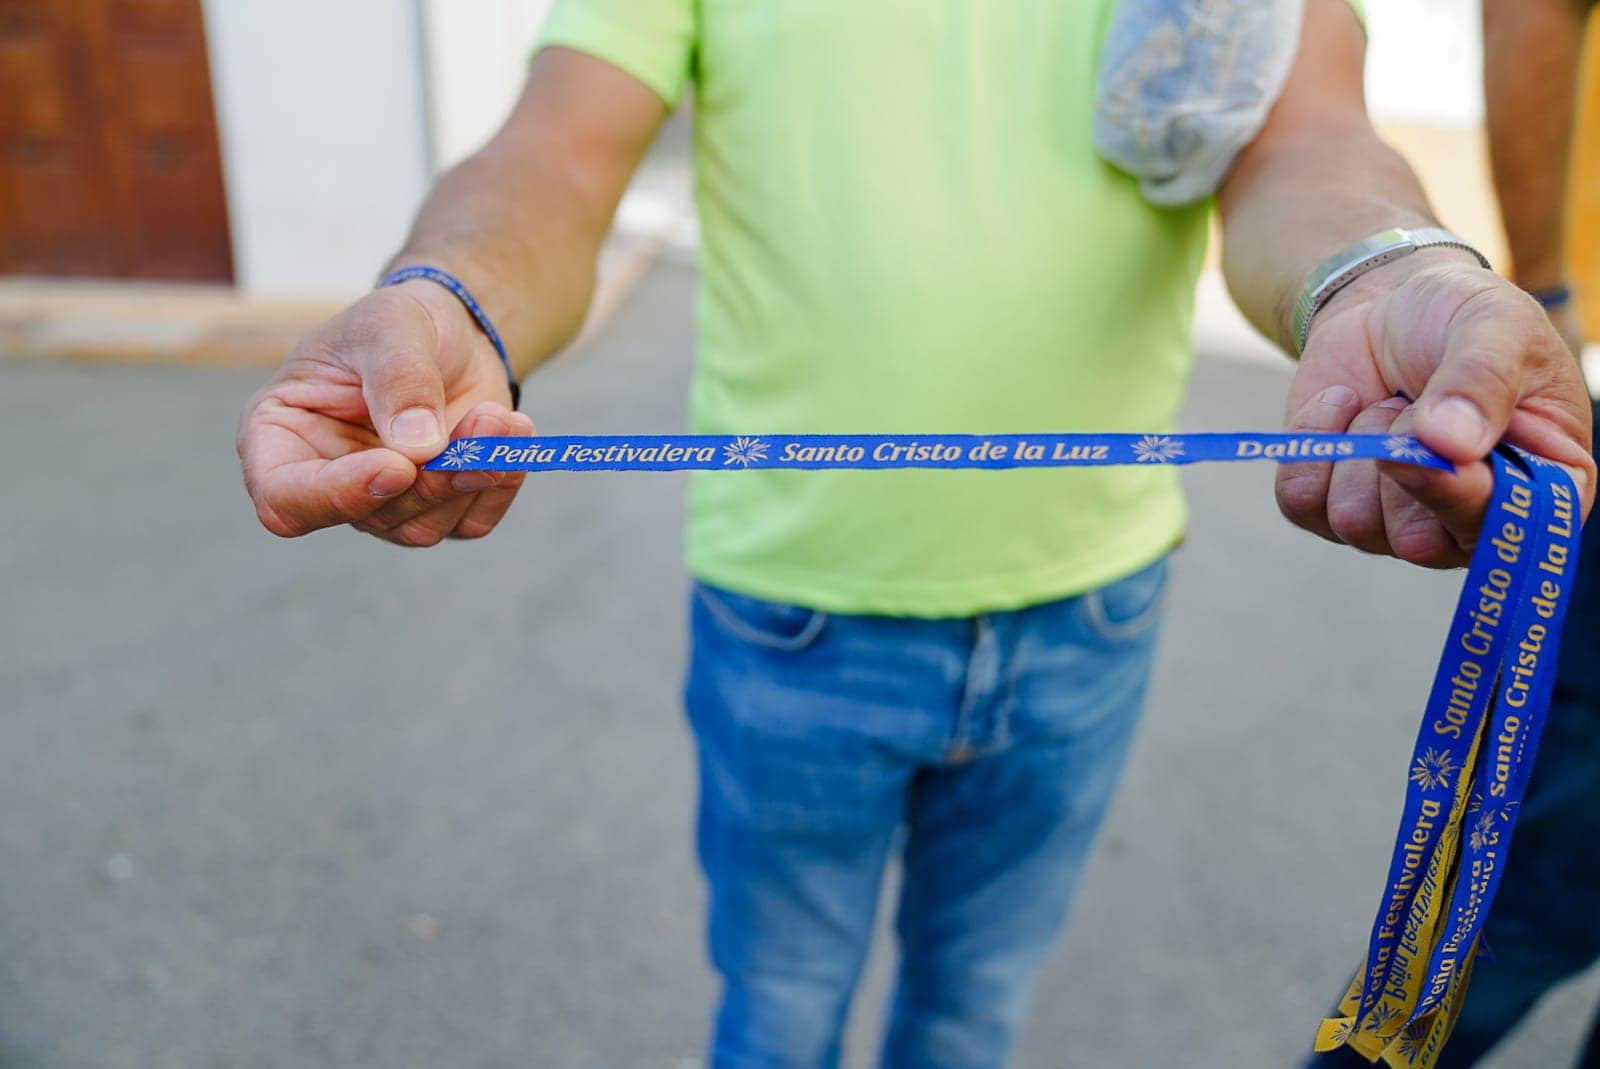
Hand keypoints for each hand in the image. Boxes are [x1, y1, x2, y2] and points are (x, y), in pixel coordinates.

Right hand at [237, 280, 533, 545]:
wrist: (453, 331)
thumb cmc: (400, 322)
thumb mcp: (390, 326)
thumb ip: (397, 380)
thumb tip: (417, 451)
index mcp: (282, 436)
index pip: (286, 499)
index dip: (337, 495)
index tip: (396, 465)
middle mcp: (326, 480)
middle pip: (370, 516)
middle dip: (433, 477)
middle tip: (486, 420)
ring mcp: (382, 503)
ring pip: (423, 527)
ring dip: (472, 474)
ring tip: (501, 417)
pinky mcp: (436, 508)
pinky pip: (469, 522)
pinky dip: (499, 483)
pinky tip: (514, 437)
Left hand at [1277, 250, 1594, 567]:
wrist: (1389, 305)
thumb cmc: (1461, 316)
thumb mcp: (1494, 325)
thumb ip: (1482, 379)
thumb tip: (1450, 446)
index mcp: (1540, 489)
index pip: (1501, 532)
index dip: (1462, 498)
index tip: (1437, 447)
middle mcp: (1469, 520)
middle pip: (1416, 542)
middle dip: (1401, 461)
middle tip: (1411, 404)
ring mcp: (1395, 522)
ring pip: (1353, 521)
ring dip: (1362, 445)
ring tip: (1388, 403)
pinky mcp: (1330, 505)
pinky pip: (1300, 499)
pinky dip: (1312, 441)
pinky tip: (1342, 404)